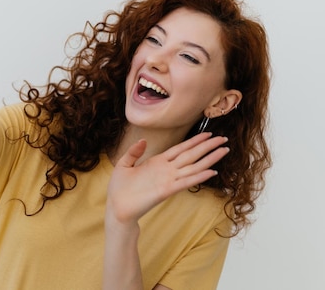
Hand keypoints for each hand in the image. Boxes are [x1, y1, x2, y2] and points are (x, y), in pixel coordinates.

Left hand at [106, 133, 229, 225]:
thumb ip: (134, 152)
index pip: (180, 148)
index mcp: (157, 162)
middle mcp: (166, 170)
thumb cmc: (119, 188)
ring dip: (209, 159)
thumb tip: (143, 140)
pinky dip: (198, 177)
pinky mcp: (166, 190)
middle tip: (224, 139)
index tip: (208, 133)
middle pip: (191, 155)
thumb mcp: (123, 165)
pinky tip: (211, 172)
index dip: (194, 141)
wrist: (117, 207)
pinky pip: (185, 182)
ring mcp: (168, 180)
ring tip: (223, 151)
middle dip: (208, 146)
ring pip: (193, 167)